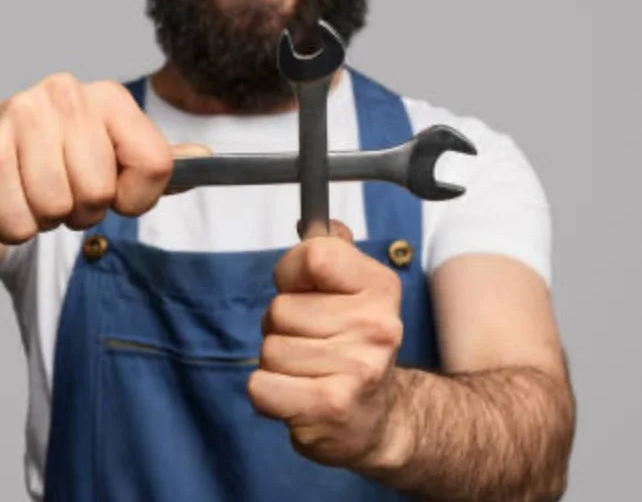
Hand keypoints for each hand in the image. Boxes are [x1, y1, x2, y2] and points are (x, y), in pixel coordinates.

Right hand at [0, 73, 202, 242]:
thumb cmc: (41, 161)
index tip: (114, 193)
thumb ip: (154, 162)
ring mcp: (21, 116)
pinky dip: (11, 227)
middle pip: (101, 193)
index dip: (136, 198)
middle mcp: (66, 94)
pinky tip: (1, 198)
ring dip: (43, 219)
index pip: (157, 164)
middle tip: (57, 189)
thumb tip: (208, 160)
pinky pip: (19, 225)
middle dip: (80, 210)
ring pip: (59, 211)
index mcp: (107, 97)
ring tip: (27, 190)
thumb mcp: (102, 155)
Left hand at [247, 220, 403, 470]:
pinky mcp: (331, 406)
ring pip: (269, 349)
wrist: (375, 419)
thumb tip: (310, 223)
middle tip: (310, 343)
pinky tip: (297, 396)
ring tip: (307, 371)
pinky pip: (261, 386)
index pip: (312, 256)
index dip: (290, 273)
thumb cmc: (352, 347)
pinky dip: (268, 393)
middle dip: (281, 327)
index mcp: (380, 287)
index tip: (300, 290)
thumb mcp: (354, 292)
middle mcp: (375, 325)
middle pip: (279, 308)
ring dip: (276, 363)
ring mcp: (357, 368)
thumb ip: (331, 253)